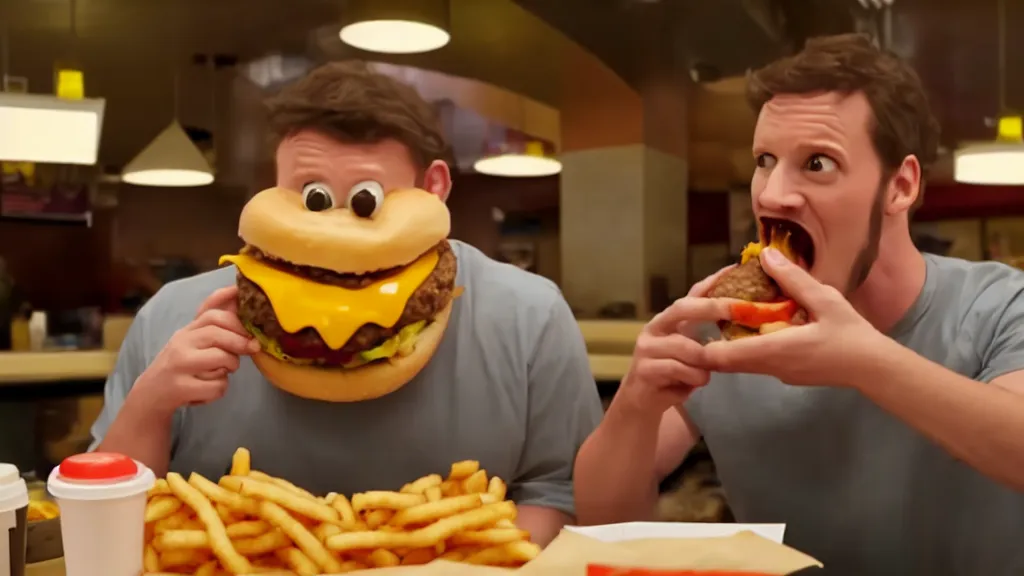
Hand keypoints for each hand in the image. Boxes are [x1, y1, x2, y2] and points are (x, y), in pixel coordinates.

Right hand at [133, 286, 259, 413]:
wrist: (149, 395)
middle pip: (217, 333)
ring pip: (221, 358)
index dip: (236, 318)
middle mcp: (180, 343)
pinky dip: (219, 389)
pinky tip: (208, 390)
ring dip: (230, 367)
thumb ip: (214, 324)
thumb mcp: (193, 341)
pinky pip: (216, 386)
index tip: (253, 325)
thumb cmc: (180, 366)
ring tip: (222, 371)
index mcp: (186, 331)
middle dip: (240, 342)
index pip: (211, 314)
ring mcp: (179, 365)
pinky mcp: (181, 388)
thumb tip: (239, 297)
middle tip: (251, 349)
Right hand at [614, 266, 735, 416]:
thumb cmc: (673, 376)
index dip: (713, 282)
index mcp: (670, 320)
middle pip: (683, 308)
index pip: (692, 294)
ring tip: (706, 373)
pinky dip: (693, 378)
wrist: (642, 403)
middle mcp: (656, 327)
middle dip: (714, 307)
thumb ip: (709, 338)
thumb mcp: (694, 354)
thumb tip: (743, 325)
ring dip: (704, 361)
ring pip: (686, 346)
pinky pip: (679, 369)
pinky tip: (693, 384)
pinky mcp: (644, 369)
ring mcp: (647, 347)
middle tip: (740, 310)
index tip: (735, 269)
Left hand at [702, 247, 890, 386]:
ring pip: (740, 364)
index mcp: (774, 350)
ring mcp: (778, 374)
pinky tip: (756, 326)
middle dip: (711, 342)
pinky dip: (747, 348)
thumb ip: (793, 279)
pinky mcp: (787, 375)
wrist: (874, 368)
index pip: (722, 356)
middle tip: (707, 315)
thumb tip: (765, 255)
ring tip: (728, 315)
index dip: (702, 343)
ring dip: (729, 343)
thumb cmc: (851, 333)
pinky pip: (757, 363)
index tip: (698, 321)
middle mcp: (770, 367)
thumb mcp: (825, 299)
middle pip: (725, 362)